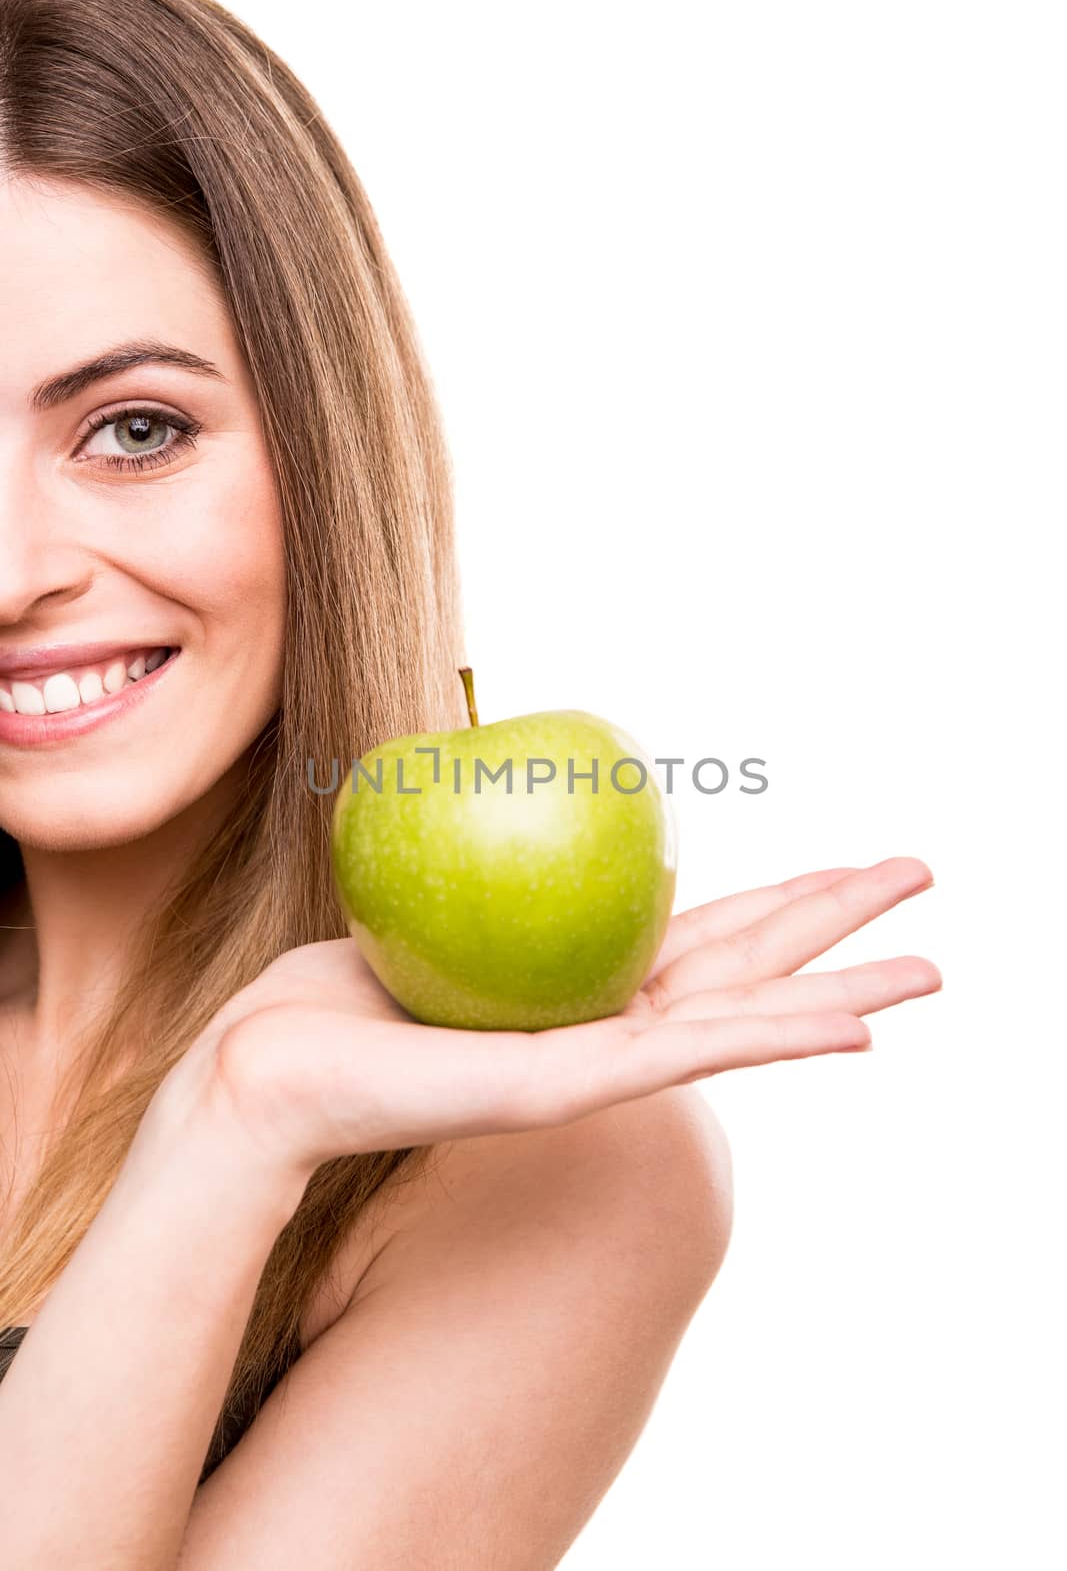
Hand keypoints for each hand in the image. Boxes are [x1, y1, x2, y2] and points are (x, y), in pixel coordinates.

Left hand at [174, 856, 939, 1175]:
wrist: (268, 1075)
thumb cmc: (340, 989)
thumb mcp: (431, 893)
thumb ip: (486, 844)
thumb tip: (499, 748)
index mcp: (587, 988)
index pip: (707, 937)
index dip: (782, 901)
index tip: (848, 871)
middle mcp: (607, 1028)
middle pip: (749, 967)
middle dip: (839, 927)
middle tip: (926, 879)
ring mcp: (597, 1066)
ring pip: (745, 1020)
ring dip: (842, 996)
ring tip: (931, 974)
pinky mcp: (569, 1089)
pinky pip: (689, 1053)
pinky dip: (778, 1038)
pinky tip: (852, 1029)